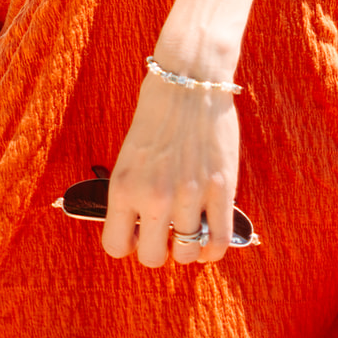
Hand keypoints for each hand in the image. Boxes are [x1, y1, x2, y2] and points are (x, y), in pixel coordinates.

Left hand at [101, 74, 238, 267]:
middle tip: (166, 231)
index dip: (128, 243)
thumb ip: (134, 193)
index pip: (115, 246)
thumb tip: (141, 230)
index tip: (137, 232)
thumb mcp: (129, 156)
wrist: (188, 79)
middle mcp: (154, 195)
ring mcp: (189, 194)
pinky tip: (210, 239)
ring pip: (188, 254)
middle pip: (152, 258)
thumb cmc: (157, 113)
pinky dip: (214, 249)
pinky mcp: (221, 188)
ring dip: (188, 248)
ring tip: (190, 229)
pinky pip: (219, 240)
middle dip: (159, 249)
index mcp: (124, 186)